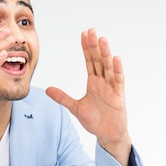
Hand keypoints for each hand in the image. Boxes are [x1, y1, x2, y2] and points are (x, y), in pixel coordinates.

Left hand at [46, 28, 131, 165]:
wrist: (108, 135)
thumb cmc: (95, 121)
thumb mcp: (75, 108)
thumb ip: (62, 97)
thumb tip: (47, 89)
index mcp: (93, 82)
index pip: (90, 61)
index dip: (86, 48)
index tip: (83, 34)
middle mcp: (103, 82)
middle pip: (98, 60)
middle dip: (94, 46)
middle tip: (91, 30)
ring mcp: (111, 88)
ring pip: (108, 67)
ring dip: (105, 53)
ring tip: (102, 39)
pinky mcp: (118, 96)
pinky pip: (118, 81)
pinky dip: (117, 70)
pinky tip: (116, 59)